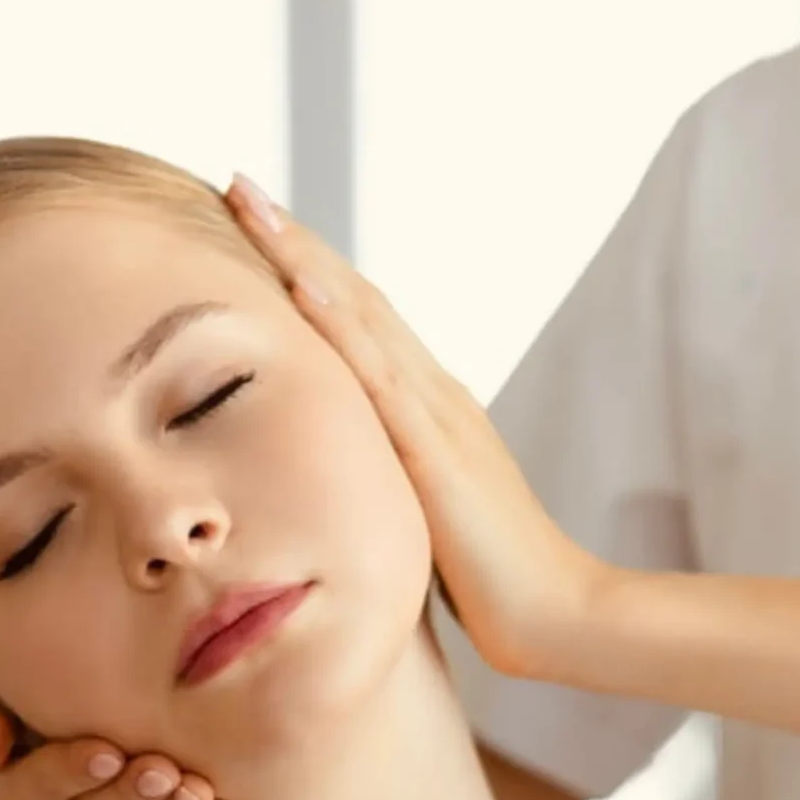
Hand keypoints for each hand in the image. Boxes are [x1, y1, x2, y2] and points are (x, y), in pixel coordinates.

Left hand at [226, 174, 611, 679]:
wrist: (559, 615)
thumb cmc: (494, 585)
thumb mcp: (422, 521)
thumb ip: (387, 490)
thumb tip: (335, 492)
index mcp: (429, 409)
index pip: (359, 323)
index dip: (307, 271)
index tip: (255, 227)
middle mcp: (435, 393)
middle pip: (356, 297)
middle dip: (295, 239)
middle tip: (239, 184)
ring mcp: (438, 414)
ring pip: (362, 316)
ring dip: (303, 256)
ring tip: (252, 205)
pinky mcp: (436, 452)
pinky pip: (379, 376)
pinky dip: (339, 324)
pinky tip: (300, 285)